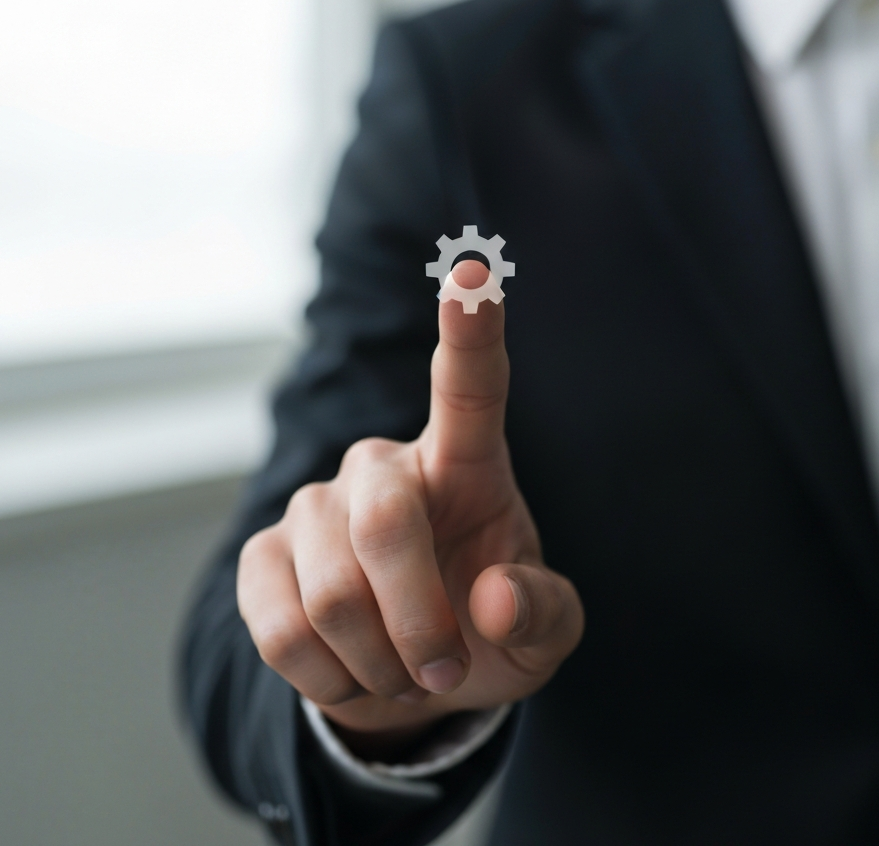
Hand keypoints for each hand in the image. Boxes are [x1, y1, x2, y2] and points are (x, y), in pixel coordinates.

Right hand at [237, 260, 583, 751]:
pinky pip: (281, 627)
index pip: (469, 385)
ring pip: (332, 592)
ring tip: (403, 670)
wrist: (409, 679)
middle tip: (447, 670)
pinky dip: (329, 677)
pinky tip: (351, 670)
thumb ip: (542, 613)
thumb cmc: (486, 632)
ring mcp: (317, 505)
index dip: (470, 330)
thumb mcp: (543, 635)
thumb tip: (493, 600)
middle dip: (421, 621)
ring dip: (380, 662)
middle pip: (386, 521)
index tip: (472, 271)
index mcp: (466, 463)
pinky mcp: (264, 555)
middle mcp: (385, 467)